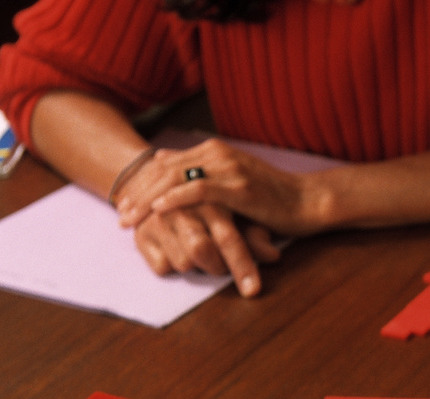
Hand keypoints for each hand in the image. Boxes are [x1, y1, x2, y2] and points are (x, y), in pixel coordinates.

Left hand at [118, 139, 321, 235]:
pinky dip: (174, 199)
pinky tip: (158, 210)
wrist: (309, 202)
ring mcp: (228, 168)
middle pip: (163, 169)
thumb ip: (206, 180)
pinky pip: (198, 190)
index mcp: (214, 151)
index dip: (141, 182)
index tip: (124, 203)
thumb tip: (170, 175)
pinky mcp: (238, 186)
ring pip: (175, 178)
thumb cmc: (275, 199)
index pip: (165, 162)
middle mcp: (217, 153)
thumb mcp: (235, 185)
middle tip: (120, 214)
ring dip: (147, 198)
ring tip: (130, 217)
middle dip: (137, 191)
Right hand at [133, 203, 279, 296]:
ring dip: (196, 266)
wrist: (163, 188)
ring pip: (182, 263)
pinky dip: (174, 265)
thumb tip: (273, 255)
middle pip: (200, 251)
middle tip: (222, 264)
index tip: (253, 291)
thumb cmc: (211, 207)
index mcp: (211, 200)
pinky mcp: (140, 234)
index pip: (229, 238)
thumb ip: (254, 235)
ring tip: (197, 248)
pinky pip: (163, 268)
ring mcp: (158, 220)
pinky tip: (175, 249)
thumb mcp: (236, 216)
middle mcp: (182, 208)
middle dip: (217, 266)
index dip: (242, 266)